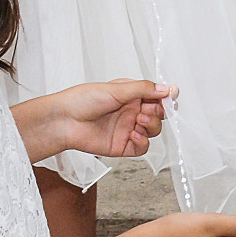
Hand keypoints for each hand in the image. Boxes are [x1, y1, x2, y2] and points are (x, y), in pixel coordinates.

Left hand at [41, 78, 176, 159]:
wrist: (64, 120)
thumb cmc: (83, 100)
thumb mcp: (117, 89)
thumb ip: (144, 89)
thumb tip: (167, 89)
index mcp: (132, 95)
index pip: (158, 96)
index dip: (167, 97)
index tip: (171, 97)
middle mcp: (132, 112)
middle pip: (159, 114)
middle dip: (159, 112)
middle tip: (150, 109)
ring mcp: (128, 129)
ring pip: (153, 130)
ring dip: (151, 125)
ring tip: (138, 121)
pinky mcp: (122, 145)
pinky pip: (142, 147)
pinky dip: (142, 141)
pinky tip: (133, 134)